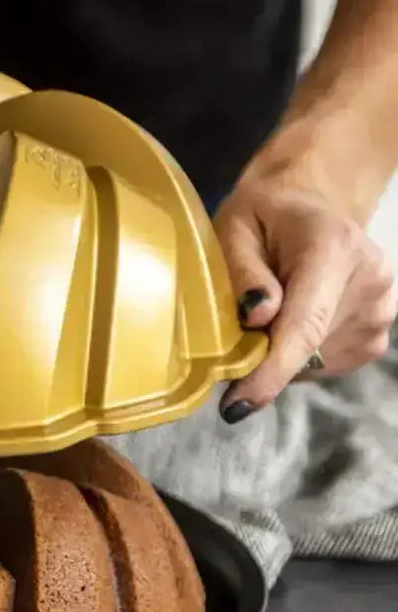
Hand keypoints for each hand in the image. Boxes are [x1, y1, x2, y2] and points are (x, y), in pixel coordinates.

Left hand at [214, 163, 395, 423]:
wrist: (307, 206)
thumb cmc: (262, 217)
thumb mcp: (234, 229)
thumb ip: (244, 271)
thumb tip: (258, 317)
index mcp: (334, 247)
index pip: (305, 324)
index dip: (270, 371)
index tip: (238, 404)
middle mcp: (371, 280)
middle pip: (308, 349)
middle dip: (260, 360)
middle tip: (229, 340)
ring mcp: (382, 310)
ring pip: (313, 363)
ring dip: (278, 356)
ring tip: (266, 317)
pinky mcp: (376, 334)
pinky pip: (325, 365)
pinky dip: (297, 357)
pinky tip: (288, 324)